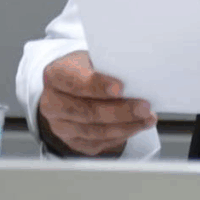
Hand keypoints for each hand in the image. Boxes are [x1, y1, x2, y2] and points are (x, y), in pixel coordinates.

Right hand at [38, 50, 155, 156]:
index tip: (120, 87)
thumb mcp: (93, 56)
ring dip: (125, 126)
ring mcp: (60, 125)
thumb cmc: (87, 67)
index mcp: (55, 75)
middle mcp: (52, 103)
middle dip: (120, 110)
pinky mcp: (71, 141)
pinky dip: (120, 136)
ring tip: (146, 118)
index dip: (98, 85)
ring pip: (94, 131)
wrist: (72, 83)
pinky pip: (97, 143)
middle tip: (144, 106)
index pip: (75, 81)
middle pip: (86, 111)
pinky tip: (135, 127)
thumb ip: (108, 65)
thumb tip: (136, 72)